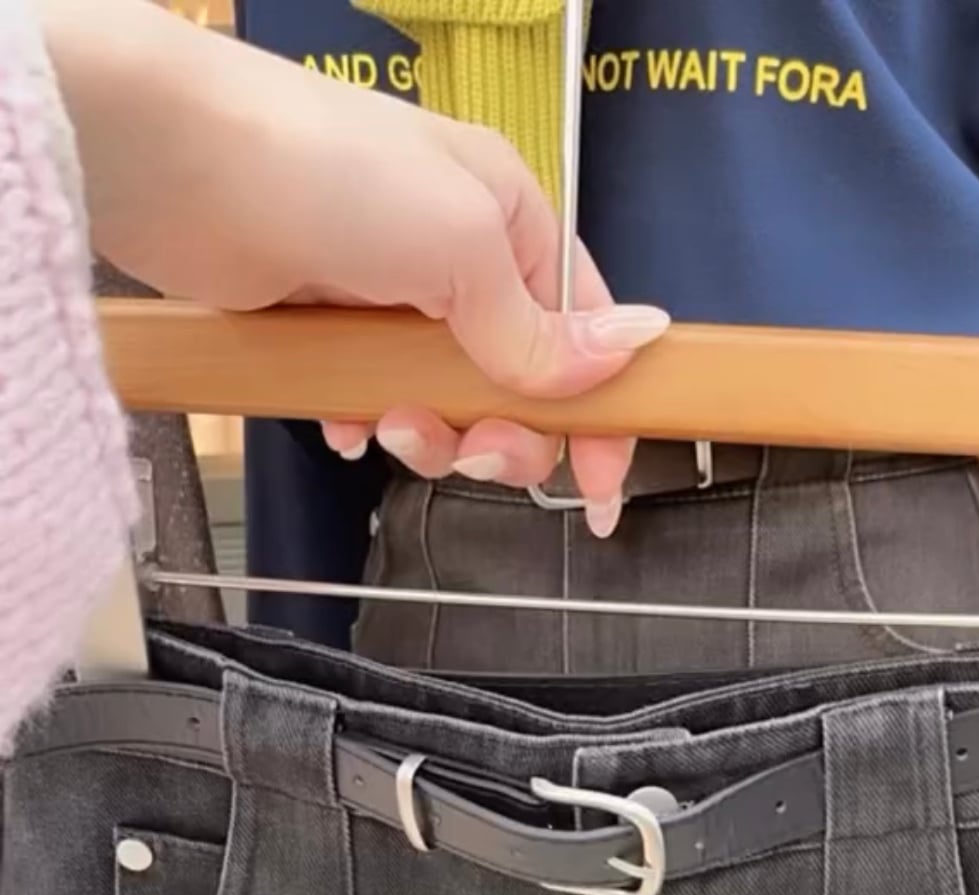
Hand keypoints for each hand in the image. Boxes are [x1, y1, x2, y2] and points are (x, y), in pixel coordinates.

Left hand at [38, 0, 663, 533]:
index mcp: (509, 220)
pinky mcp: (327, 332)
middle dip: (500, 435)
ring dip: (425, 436)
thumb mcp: (464, 249)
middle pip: (517, 386)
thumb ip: (540, 326)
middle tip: (471, 449)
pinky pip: (370, 406)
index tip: (599, 482)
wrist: (184, 165)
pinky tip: (341, 422)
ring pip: (443, 408)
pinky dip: (362, 426)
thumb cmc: (331, 172)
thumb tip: (632, 348)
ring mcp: (389, 298)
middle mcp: (456, 258)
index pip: (583, 330)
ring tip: (385, 421)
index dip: (597, 411)